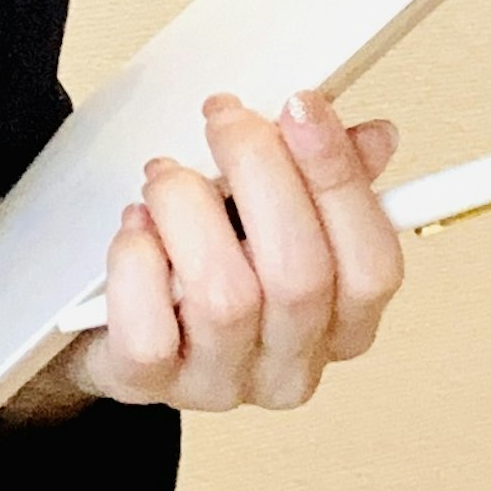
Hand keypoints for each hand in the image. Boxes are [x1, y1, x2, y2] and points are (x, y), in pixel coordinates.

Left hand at [17, 91, 406, 419]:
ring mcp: (223, 384)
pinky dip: (138, 262)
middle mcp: (293, 365)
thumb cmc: (207, 261)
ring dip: (189, 210)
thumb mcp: (270, 212)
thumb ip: (320, 177)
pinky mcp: (153, 386)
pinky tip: (136, 228)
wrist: (116, 326)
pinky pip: (150, 332)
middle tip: (225, 118)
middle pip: (300, 275)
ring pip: (225, 298)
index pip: (374, 264)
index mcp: (344, 324)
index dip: (341, 178)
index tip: (302, 104)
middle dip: (260, 173)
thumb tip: (374, 138)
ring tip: (165, 175)